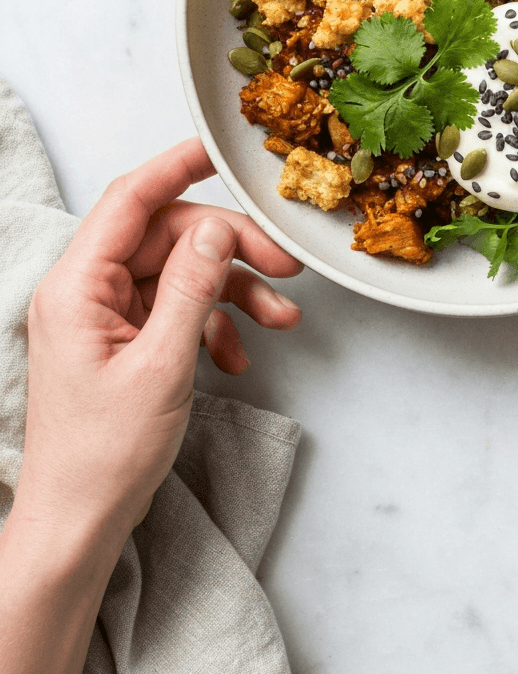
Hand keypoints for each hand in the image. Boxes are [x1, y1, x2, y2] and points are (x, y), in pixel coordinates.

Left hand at [18, 137, 302, 539]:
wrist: (80, 525)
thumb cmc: (103, 457)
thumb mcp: (162, 365)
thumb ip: (192, 288)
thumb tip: (216, 227)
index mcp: (78, 286)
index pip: (130, 200)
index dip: (178, 166)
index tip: (220, 148)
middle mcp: (88, 292)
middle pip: (169, 237)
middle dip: (230, 248)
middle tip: (283, 267)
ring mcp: (107, 317)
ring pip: (182, 273)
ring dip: (233, 291)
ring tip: (280, 317)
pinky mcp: (126, 341)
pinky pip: (178, 309)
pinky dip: (215, 325)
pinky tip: (238, 356)